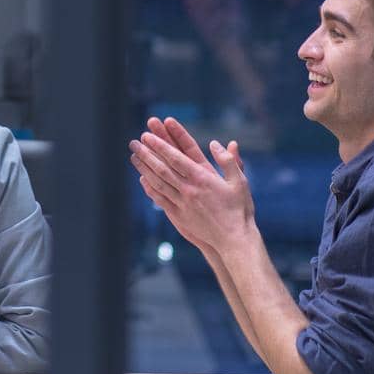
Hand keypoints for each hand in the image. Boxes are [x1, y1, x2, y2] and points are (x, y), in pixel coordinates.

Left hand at [130, 116, 254, 255]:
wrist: (233, 239)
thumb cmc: (239, 209)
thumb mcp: (239, 182)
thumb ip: (228, 161)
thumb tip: (214, 143)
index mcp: (203, 178)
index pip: (176, 157)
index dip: (161, 145)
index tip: (148, 134)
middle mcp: (189, 189)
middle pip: (162, 168)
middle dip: (147, 153)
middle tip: (134, 142)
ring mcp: (182, 203)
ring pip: (158, 182)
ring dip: (144, 168)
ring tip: (133, 156)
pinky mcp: (179, 216)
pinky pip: (160, 199)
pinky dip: (150, 188)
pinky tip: (143, 179)